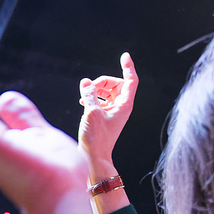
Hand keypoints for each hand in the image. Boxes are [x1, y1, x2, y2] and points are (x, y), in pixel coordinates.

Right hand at [78, 52, 137, 177]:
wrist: (94, 157)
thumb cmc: (96, 138)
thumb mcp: (92, 112)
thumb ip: (89, 95)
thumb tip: (85, 82)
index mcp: (124, 105)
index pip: (131, 80)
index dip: (128, 67)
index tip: (124, 56)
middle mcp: (121, 107)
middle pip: (115, 84)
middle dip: (102, 81)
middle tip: (89, 87)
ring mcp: (112, 112)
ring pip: (106, 92)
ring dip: (95, 90)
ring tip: (84, 96)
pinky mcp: (103, 117)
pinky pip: (100, 101)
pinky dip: (92, 98)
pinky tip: (83, 101)